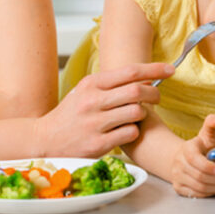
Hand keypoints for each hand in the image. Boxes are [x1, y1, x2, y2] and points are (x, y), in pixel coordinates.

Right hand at [34, 63, 172, 157]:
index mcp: (91, 84)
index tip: (171, 69)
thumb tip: (144, 76)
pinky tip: (126, 131)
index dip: (155, 69)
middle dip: (154, 93)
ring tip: (135, 116)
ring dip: (142, 114)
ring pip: (136, 112)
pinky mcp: (97, 144)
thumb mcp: (85, 91)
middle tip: (157, 97)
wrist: (43, 140)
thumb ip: (111, 84)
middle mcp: (92, 102)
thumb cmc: (70, 114)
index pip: (130, 72)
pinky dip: (134, 132)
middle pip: (137, 91)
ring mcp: (94, 124)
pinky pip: (130, 133)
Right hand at [169, 114, 214, 197]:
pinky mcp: (179, 188)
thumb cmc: (201, 146)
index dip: (207, 166)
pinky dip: (209, 193)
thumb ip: (212, 124)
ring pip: (199, 187)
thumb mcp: (207, 134)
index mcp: (187, 148)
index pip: (195, 159)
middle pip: (199, 176)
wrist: (184, 159)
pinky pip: (196, 194)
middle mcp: (178, 163)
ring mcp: (177, 176)